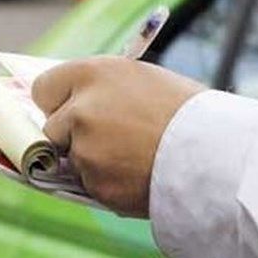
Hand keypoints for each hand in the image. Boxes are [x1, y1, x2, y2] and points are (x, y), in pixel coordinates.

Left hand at [32, 56, 204, 216]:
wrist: (214, 152)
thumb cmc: (186, 112)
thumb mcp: (142, 80)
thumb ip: (104, 90)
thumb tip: (76, 103)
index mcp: (93, 73)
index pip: (44, 87)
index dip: (58, 101)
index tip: (67, 110)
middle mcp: (81, 107)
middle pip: (52, 127)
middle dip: (72, 135)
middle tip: (107, 139)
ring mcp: (84, 147)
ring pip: (73, 159)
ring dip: (93, 161)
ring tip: (134, 156)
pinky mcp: (93, 181)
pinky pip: (91, 184)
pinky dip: (108, 183)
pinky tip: (138, 174)